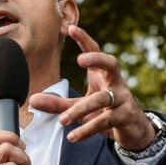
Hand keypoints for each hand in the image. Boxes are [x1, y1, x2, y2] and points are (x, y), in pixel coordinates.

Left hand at [29, 25, 154, 151]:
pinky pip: (105, 121)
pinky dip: (87, 129)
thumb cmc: (105, 110)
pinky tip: (73, 136)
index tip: (71, 28)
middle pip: (110, 64)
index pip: (95, 50)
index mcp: (104, 73)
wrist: (132, 129)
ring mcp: (122, 99)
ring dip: (81, 109)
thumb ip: (57, 104)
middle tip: (80, 60)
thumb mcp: (80, 106)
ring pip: (102, 99)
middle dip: (96, 59)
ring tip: (63, 120)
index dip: (84, 39)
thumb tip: (33, 100)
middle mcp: (115, 82)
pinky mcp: (124, 117)